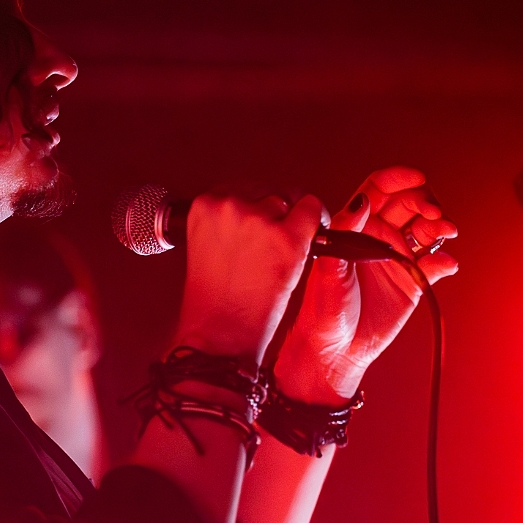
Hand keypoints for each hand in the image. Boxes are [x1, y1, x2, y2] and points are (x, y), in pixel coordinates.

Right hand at [175, 188, 324, 368]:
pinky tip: (307, 246)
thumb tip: (253, 208)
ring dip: (293, 223)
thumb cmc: (213, 302)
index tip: (262, 222)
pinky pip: (313, 211)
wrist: (220, 335)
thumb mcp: (208, 248)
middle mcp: (229, 206)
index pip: (240, 187)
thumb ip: (224, 222)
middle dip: (276, 214)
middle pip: (268, 191)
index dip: (257, 206)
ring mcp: (258, 220)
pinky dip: (318, 226)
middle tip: (273, 245)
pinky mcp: (287, 238)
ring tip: (281, 255)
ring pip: (290, 201)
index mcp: (204, 205)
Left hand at [274, 167, 458, 404]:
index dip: (398, 178)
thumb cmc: (323, 307)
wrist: (335, 348)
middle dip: (425, 200)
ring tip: (446, 231)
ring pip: (427, 228)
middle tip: (433, 212)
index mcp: (357, 225)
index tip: (417, 178)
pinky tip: (446, 263)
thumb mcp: (329, 266)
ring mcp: (399, 257)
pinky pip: (436, 263)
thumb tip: (363, 201)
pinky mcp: (414, 280)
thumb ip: (346, 231)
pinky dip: (446, 260)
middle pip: (409, 203)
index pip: (379, 190)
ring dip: (440, 225)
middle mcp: (380, 236)